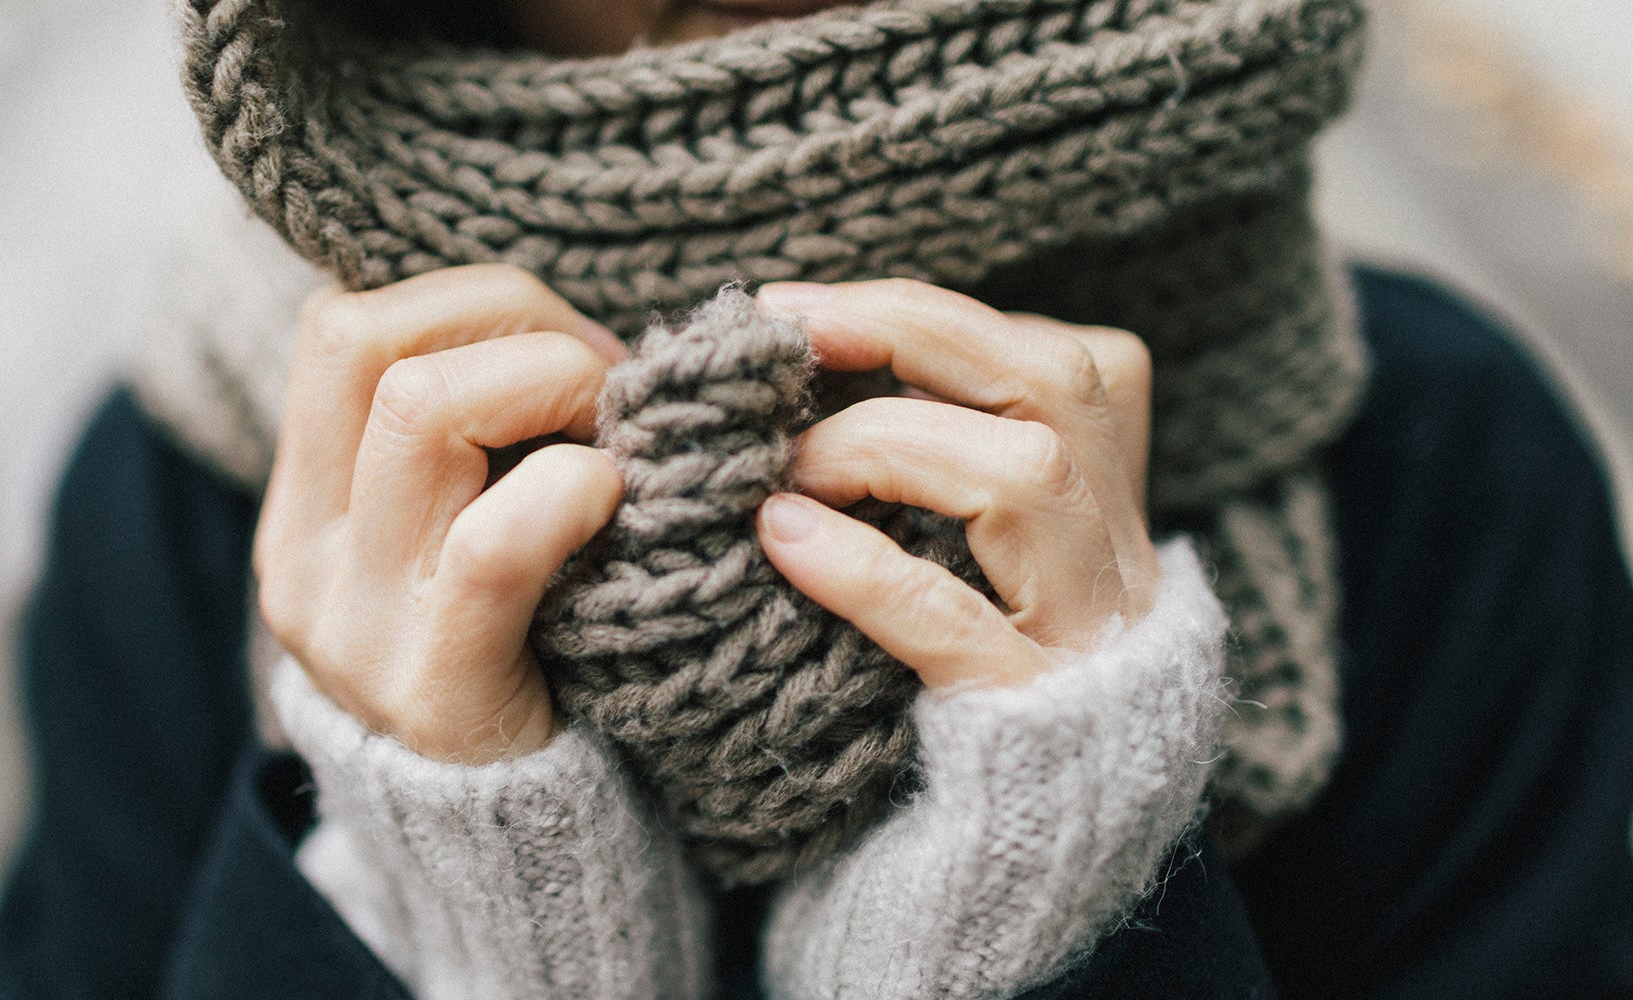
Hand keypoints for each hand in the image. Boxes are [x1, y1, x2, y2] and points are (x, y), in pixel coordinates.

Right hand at [254, 265, 628, 762]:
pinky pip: (494, 541)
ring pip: (419, 410)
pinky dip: (571, 489)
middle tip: (603, 379)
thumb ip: (471, 443)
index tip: (564, 346)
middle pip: (366, 342)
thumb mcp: (452, 539)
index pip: (338, 326)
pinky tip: (613, 503)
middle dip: (513, 320)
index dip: (466, 303)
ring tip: (611, 440)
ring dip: (550, 384)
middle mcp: (305, 555)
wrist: (505, 848)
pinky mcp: (434, 684)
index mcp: (303, 506)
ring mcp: (357, 622)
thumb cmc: (514, 655)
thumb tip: (562, 322)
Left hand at [753, 279, 1160, 689]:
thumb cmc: (967, 686)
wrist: (1029, 865)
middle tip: (787, 329)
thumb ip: (938, 467)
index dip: (929, 315)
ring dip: (883, 446)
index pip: (1060, 357)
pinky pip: (953, 624)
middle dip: (912, 332)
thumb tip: (812, 365)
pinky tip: (782, 542)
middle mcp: (1119, 557)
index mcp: (1109, 505)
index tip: (802, 306)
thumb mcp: (978, 565)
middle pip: (1054, 384)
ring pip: (1026, 479)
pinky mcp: (1030, 721)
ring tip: (781, 472)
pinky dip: (864, 570)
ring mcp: (1087, 637)